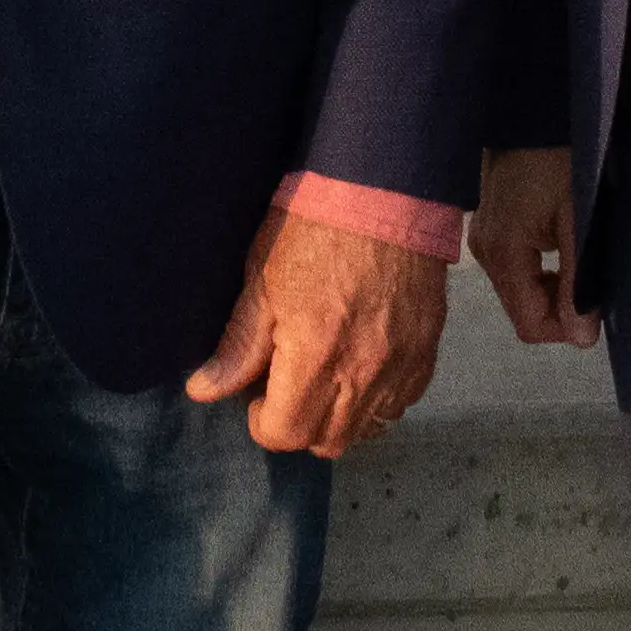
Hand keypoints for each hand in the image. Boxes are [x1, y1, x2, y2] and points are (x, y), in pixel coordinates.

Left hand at [182, 204, 447, 454]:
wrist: (386, 188)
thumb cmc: (314, 225)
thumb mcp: (262, 279)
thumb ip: (238, 346)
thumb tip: (203, 391)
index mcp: (315, 356)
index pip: (284, 434)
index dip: (261, 420)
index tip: (256, 391)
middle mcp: (363, 373)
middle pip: (326, 442)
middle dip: (298, 423)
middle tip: (286, 380)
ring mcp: (401, 366)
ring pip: (366, 430)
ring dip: (338, 416)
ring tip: (323, 374)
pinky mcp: (426, 352)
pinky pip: (400, 404)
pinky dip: (376, 399)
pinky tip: (359, 363)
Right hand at [469, 147, 598, 349]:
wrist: (531, 113)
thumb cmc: (560, 161)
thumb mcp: (578, 220)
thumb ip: (579, 280)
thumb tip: (582, 340)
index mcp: (503, 254)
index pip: (529, 324)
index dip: (566, 328)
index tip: (597, 303)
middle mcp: (484, 254)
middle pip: (522, 311)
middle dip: (561, 307)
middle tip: (594, 278)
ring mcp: (482, 241)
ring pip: (518, 293)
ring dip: (552, 290)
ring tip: (580, 260)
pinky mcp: (488, 230)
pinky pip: (514, 271)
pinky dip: (540, 273)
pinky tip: (561, 248)